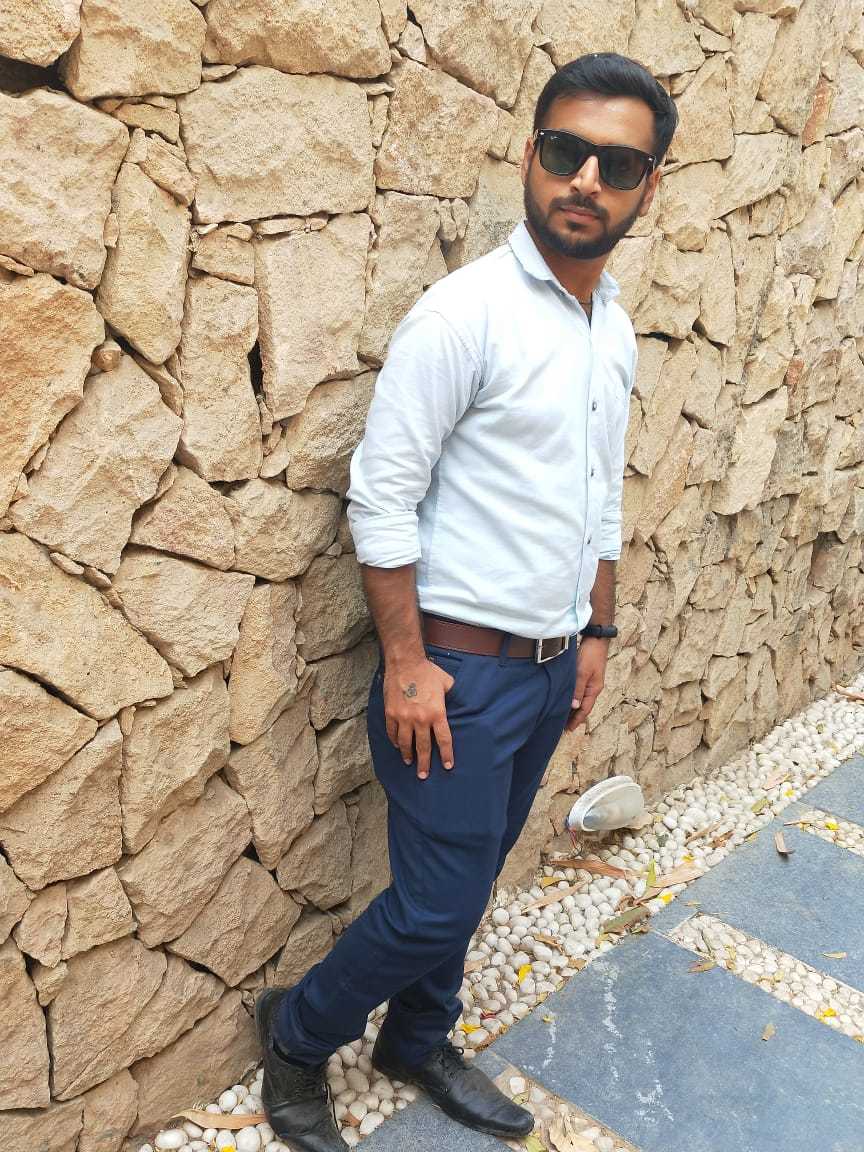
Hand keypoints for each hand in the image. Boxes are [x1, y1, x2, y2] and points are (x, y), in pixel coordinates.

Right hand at [383, 657, 455, 779]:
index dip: (446, 755)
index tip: (447, 766)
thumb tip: (457, 700)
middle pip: (422, 747)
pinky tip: (397, 746)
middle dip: (424, 763)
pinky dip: (394, 741)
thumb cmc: (427, 671)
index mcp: (437, 713)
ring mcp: (404, 717)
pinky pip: (392, 732)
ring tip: (409, 762)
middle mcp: (420, 719)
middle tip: (423, 776)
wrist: (405, 662)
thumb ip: (452, 694)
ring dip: (407, 754)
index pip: (443, 740)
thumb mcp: (446, 682)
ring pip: (405, 743)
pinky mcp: (391, 713)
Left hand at [565, 637, 608, 730]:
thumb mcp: (582, 672)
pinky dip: (573, 698)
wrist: (595, 639)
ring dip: (573, 708)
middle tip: (564, 726)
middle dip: (575, 716)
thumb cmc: (590, 655)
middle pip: (584, 706)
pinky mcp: (586, 675)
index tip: (569, 729)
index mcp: (594, 689)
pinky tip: (567, 699)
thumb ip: (578, 689)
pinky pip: (579, 691)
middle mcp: (593, 687)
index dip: (577, 720)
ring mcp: (590, 681)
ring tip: (564, 716)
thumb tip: (574, 706)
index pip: (585, 709)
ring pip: (581, 699)